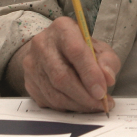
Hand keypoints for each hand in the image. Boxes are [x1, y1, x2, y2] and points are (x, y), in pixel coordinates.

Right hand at [6, 17, 120, 112]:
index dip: (90, 74)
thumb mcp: (100, 48)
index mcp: (62, 28)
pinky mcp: (28, 82)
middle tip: (100, 104)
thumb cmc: (80, 48)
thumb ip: (108, 61)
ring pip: (54, 93)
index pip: (76, 51)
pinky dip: (67, 107)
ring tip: (93, 106)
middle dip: (84, 95)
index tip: (102, 92)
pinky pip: (48, 101)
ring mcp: (32, 64)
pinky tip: (79, 104)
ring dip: (77, 104)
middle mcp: (42, 44)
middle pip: (62, 76)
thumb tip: (107, 79)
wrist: (52, 49)